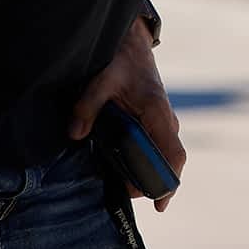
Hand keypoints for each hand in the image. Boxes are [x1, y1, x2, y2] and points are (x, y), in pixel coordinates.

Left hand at [68, 14, 184, 209]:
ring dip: (141, 171)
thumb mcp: (102, 79)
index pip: (173, 155)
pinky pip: (152, 147)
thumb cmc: (122, 60)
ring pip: (158, 156)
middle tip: (122, 190)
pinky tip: (119, 163)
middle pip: (164, 163)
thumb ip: (87, 106)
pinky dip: (139, 159)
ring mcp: (162, 122)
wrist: (133, 43)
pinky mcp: (154, 122)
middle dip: (146, 182)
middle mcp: (165, 121)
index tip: (159, 204)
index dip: (169, 182)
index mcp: (158, 113)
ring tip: (117, 177)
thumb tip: (74, 134)